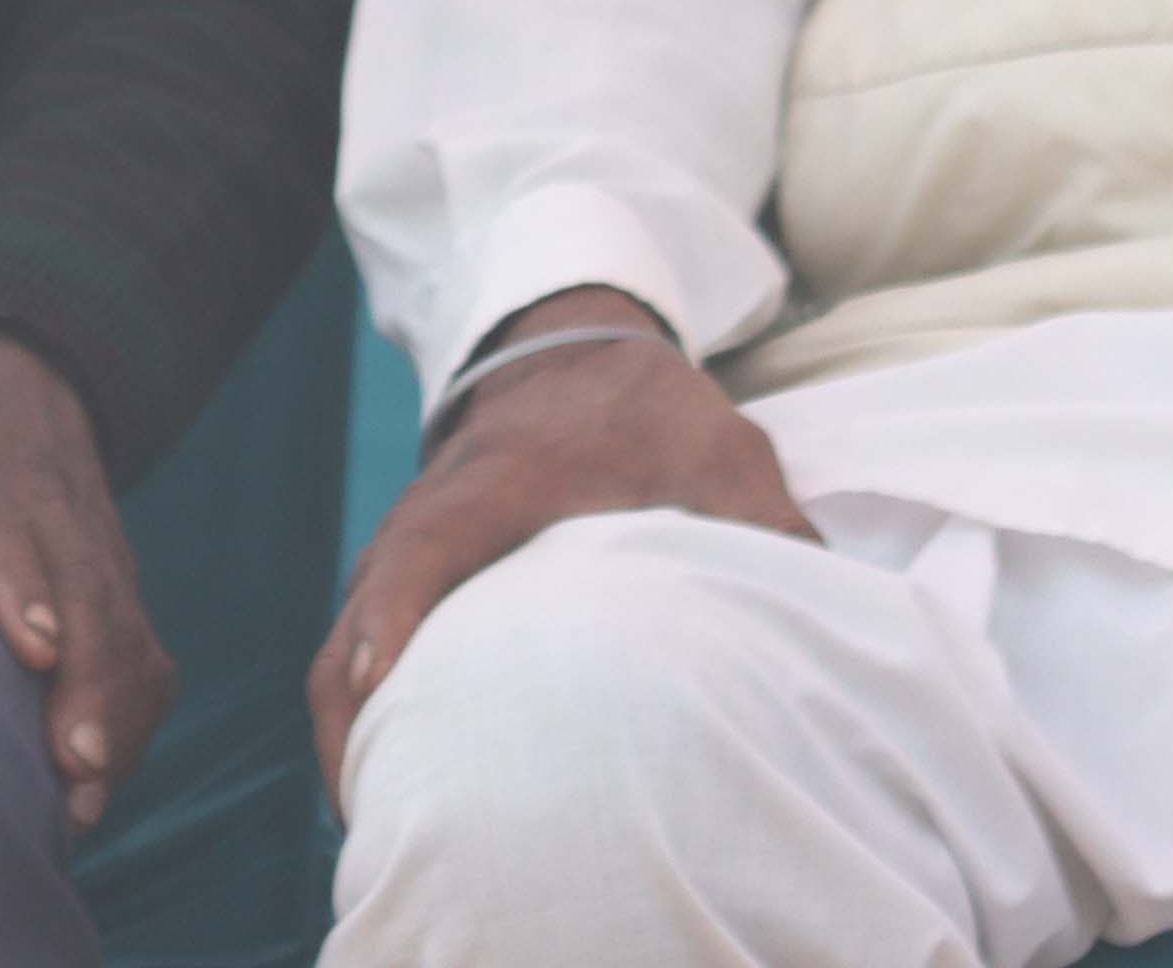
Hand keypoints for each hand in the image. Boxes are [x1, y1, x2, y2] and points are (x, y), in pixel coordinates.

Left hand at [0, 311, 173, 835]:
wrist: (2, 350)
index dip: (19, 578)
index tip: (35, 646)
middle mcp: (36, 490)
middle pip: (82, 582)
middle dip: (90, 674)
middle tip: (73, 766)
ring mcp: (84, 528)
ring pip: (122, 616)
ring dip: (115, 703)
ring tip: (84, 795)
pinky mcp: (112, 561)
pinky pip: (140, 635)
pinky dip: (132, 703)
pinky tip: (99, 777)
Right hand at [311, 288, 809, 805]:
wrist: (572, 347)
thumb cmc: (647, 409)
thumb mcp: (723, 450)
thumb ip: (770, 528)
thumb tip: (828, 613)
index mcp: (501, 487)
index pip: (424, 546)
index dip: (394, 615)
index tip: (383, 685)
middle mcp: (430, 521)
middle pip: (357, 628)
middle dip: (351, 728)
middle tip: (376, 817)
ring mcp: (406, 550)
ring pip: (343, 653)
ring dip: (350, 734)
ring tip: (378, 825)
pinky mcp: (407, 574)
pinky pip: (357, 651)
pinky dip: (359, 714)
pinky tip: (391, 781)